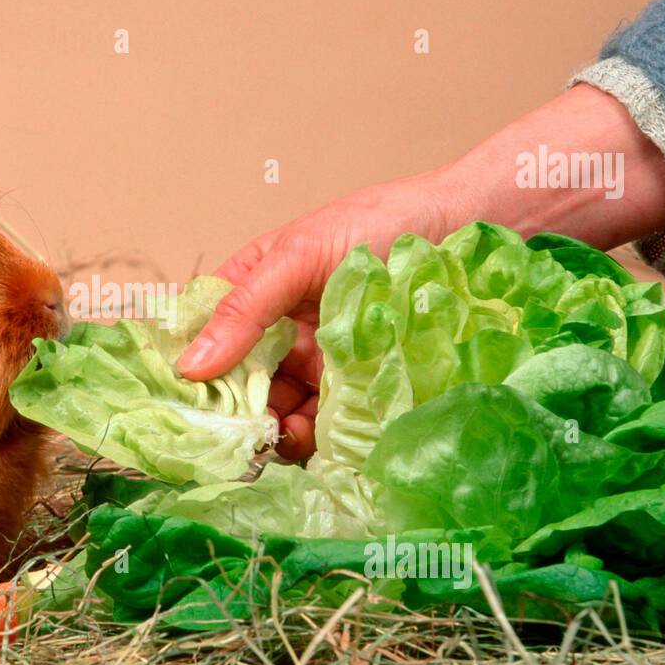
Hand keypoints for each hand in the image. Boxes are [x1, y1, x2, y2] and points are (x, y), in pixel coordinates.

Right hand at [178, 85, 664, 461]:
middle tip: (237, 437)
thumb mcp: (300, 255)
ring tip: (285, 436)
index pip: (204, 334)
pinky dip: (315, 440)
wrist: (484, 229)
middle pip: (239, 384)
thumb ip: (245, 308)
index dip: (188, 371)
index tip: (180, 408)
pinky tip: (315, 441)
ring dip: (274, 430)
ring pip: (279, 410)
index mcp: (258, 287)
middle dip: (235, 413)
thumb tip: (190, 365)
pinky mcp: (362, 392)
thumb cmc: (388, 222)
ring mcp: (322, 363)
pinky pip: (327, 426)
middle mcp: (284, 329)